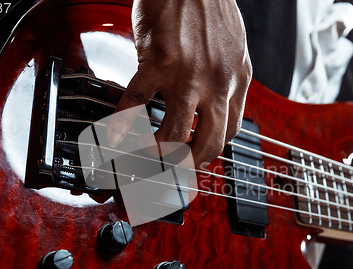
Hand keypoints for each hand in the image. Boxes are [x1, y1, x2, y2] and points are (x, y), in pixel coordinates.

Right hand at [106, 0, 251, 167]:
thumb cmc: (209, 4)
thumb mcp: (233, 46)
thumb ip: (226, 76)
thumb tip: (212, 100)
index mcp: (237, 79)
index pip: (231, 130)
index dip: (213, 150)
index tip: (200, 156)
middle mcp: (217, 84)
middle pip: (208, 142)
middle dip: (189, 164)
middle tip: (175, 170)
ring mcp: (187, 77)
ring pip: (173, 135)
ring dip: (157, 153)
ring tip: (146, 156)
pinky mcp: (157, 64)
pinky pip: (135, 104)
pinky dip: (121, 124)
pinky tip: (115, 132)